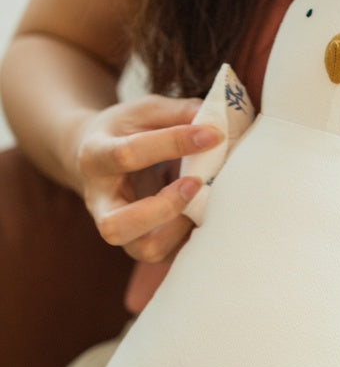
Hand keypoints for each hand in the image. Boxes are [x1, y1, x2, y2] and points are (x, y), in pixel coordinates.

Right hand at [74, 94, 220, 261]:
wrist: (100, 160)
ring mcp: (119, 228)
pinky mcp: (140, 244)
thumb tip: (216, 120)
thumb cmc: (125, 131)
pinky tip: (207, 215)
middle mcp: (100, 202)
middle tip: (195, 183)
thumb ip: (177, 113)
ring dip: (181, 229)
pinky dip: (191, 239)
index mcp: (95, 158)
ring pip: (143, 249)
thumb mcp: (143, 112)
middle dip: (163, 208)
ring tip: (204, 201)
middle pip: (116, 226)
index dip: (173, 143)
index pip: (127, 155)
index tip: (211, 135)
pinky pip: (167, 255)